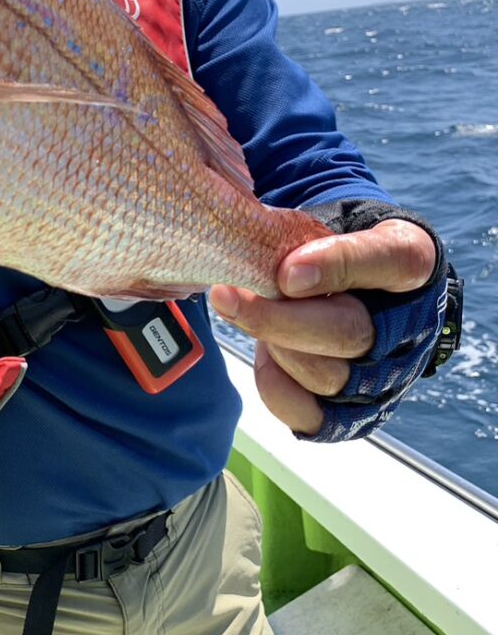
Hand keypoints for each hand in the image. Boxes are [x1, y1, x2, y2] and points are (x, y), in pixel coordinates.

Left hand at [208, 219, 436, 434]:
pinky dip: (275, 385)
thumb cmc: (329, 249)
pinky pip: (309, 412)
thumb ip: (301, 231)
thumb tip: (257, 254)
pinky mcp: (349, 412)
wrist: (340, 285)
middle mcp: (406, 326)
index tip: (286, 271)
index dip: (339, 264)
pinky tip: (261, 353)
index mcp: (408, 261)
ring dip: (273, 345)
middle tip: (226, 295)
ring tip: (241, 313)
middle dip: (277, 318)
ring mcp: (381, 375)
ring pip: (327, 374)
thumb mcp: (327, 222)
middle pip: (349, 333)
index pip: (392, 260)